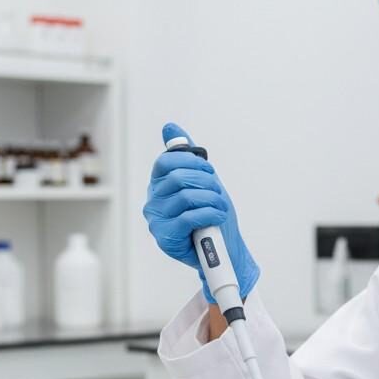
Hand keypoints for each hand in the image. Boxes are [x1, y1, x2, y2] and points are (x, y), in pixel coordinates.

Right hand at [144, 122, 259, 303]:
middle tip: (218, 193)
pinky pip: (189, 217)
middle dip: (207, 182)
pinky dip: (210, 213)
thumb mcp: (202, 182)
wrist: (224, 251)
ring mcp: (157, 221)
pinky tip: (218, 217)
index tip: (209, 173)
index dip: (192, 163)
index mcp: (159, 186)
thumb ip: (185, 156)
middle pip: (178, 177)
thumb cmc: (212, 217)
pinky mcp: (166, 238)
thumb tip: (170, 127)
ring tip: (220, 208)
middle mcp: (153, 202)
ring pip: (186, 196)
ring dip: (212, 200)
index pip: (167, 161)